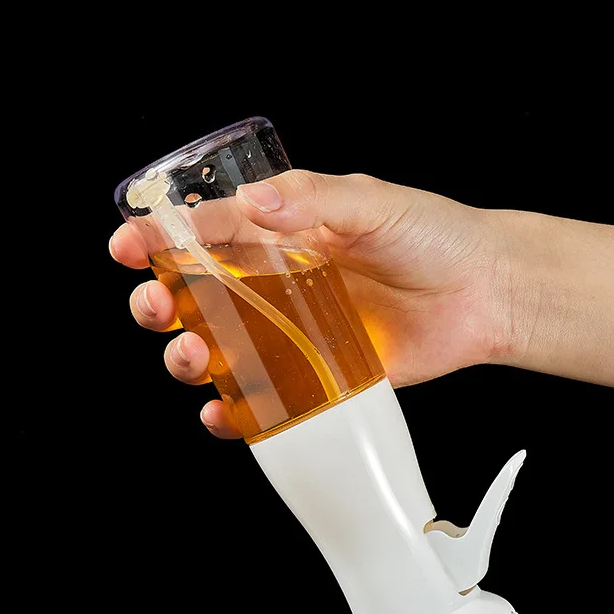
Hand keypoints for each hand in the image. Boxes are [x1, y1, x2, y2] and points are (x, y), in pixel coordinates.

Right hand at [109, 170, 513, 437]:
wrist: (484, 294)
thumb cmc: (434, 237)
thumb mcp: (374, 203)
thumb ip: (315, 201)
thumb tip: (254, 202)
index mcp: (280, 235)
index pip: (205, 234)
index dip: (158, 239)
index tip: (128, 245)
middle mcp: (276, 285)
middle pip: (196, 298)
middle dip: (161, 305)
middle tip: (157, 307)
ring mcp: (292, 334)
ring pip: (219, 351)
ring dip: (188, 358)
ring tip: (192, 357)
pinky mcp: (315, 377)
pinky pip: (263, 398)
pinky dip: (235, 410)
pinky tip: (222, 411)